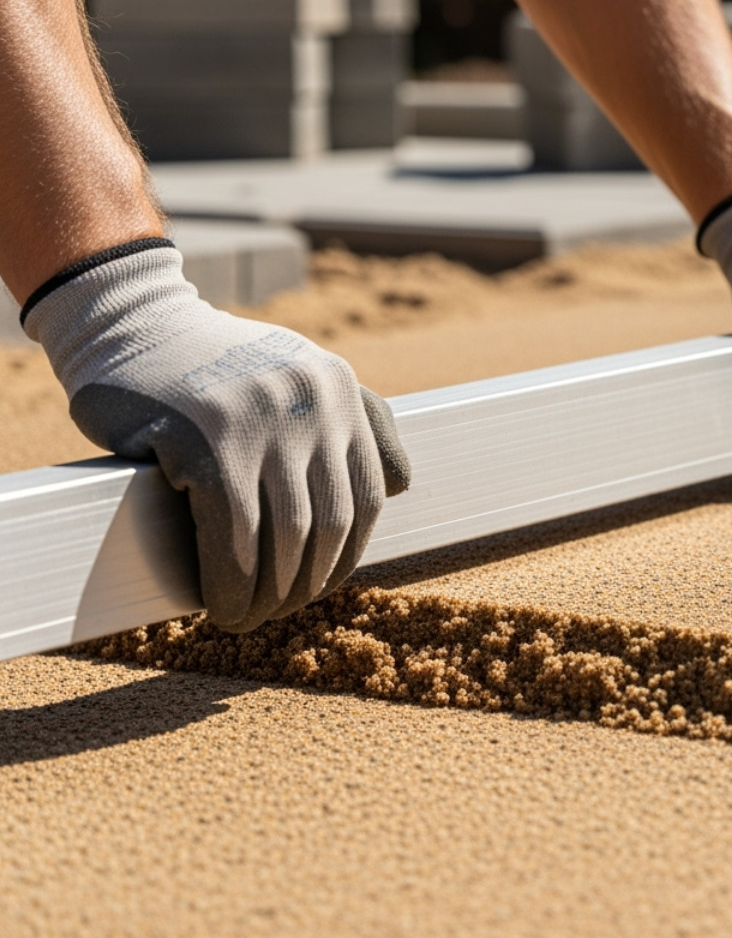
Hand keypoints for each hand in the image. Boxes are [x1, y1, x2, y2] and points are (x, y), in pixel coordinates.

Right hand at [23, 240, 409, 631]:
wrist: (126, 322)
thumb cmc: (212, 365)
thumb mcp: (298, 374)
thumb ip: (357, 420)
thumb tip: (400, 485)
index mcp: (339, 388)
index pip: (368, 495)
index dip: (347, 555)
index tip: (318, 584)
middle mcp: (312, 400)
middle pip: (329, 522)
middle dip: (306, 583)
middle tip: (277, 613)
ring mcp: (260, 418)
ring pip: (285, 536)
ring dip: (268, 594)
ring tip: (246, 616)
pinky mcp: (203, 439)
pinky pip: (233, 534)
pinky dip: (229, 582)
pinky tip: (217, 601)